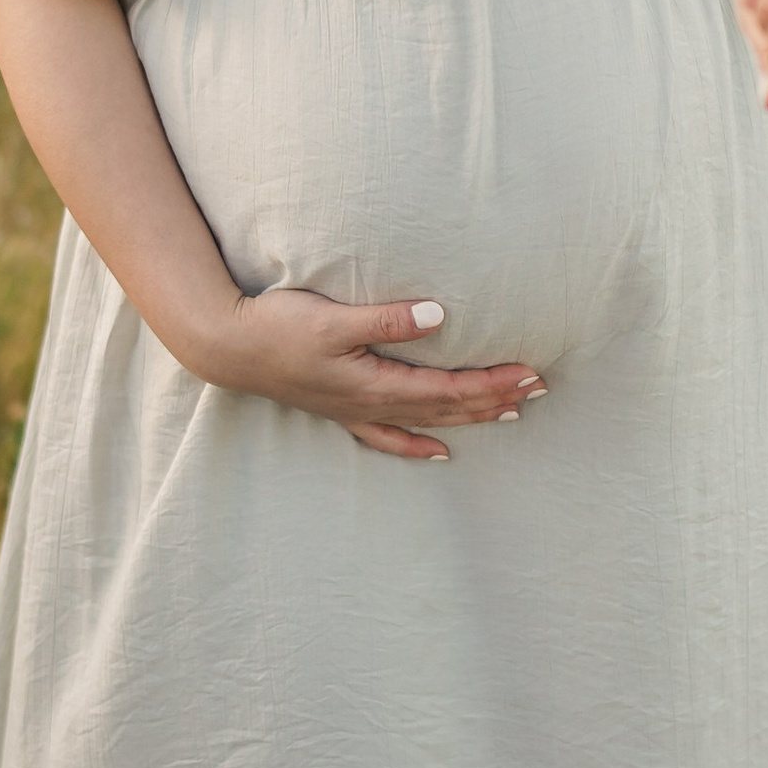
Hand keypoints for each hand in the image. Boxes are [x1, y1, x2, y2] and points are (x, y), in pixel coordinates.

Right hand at [205, 288, 543, 463]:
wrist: (228, 347)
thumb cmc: (278, 326)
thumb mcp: (333, 317)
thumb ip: (388, 319)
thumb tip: (441, 316)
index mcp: (375, 382)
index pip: (448, 387)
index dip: (492, 382)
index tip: (530, 372)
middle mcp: (371, 404)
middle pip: (446, 407)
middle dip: (495, 398)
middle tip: (540, 388)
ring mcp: (356, 412)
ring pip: (426, 422)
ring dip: (470, 417)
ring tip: (512, 413)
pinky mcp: (341, 410)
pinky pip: (388, 436)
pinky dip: (417, 445)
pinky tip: (440, 452)